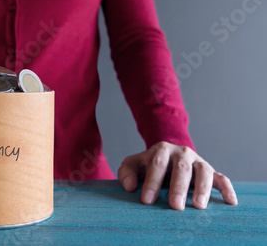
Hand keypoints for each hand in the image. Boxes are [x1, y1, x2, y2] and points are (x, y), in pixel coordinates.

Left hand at [117, 141, 237, 209]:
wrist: (166, 155)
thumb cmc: (148, 165)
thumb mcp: (133, 164)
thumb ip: (126, 172)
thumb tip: (130, 186)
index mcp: (161, 150)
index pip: (157, 165)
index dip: (152, 183)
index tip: (147, 201)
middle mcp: (182, 153)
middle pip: (181, 168)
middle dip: (178, 188)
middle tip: (175, 206)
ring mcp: (198, 161)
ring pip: (203, 172)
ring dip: (202, 188)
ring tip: (198, 206)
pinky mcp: (211, 171)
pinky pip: (222, 178)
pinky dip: (227, 189)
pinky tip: (230, 202)